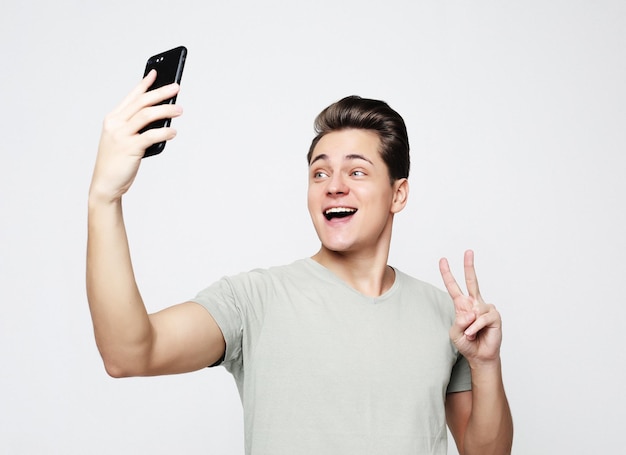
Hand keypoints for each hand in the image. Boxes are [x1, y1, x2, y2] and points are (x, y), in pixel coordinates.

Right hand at [89, 70, 181, 202]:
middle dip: (160, 93)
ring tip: (180, 110)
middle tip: (176, 87)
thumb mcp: (123, 140)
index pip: (131, 96)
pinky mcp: (129, 148)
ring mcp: (121, 135)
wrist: (105, 184)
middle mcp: (115, 123)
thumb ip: (137, 128)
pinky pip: (151, 135)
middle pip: (142, 102)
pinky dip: (165, 132)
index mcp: (113, 119)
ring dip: (166, 110)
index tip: (156, 73)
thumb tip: (162, 119)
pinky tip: (173, 132)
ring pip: (147, 115)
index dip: (144, 84)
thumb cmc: (117, 163)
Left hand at [439, 250, 502, 366]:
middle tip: (468, 251)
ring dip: (469, 326)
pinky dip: (476, 328)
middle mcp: (474, 303)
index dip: (447, 274)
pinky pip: (481, 319)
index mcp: (462, 305)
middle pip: (472, 281)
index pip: (453, 287)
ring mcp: (485, 308)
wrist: (479, 356)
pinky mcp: (495, 316)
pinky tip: (475, 333)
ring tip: (470, 334)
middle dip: (469, 266)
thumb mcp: (455, 332)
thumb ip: (459, 321)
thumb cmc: (467, 342)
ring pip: (474, 311)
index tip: (443, 260)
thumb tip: (471, 312)